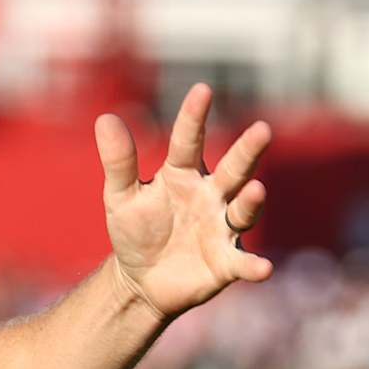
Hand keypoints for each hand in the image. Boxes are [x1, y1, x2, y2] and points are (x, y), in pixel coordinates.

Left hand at [95, 83, 272, 320]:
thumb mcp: (121, 195)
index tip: (202, 89)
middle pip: (233, 169)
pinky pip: (242, 263)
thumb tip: (105, 118)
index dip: (193, 117)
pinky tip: (263, 268)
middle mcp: (211, 196)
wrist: (141, 279)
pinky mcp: (226, 262)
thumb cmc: (136, 229)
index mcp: (183, 175)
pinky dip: (253, 265)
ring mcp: (222, 228)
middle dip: (247, 151)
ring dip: (250, 201)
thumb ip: (118, 161)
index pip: (187, 141)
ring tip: (254, 189)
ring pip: (243, 210)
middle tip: (261, 129)